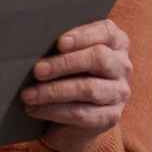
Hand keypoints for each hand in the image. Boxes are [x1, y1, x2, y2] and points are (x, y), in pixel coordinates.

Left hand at [22, 19, 131, 151]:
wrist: (70, 119)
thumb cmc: (64, 75)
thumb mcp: (64, 56)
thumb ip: (58, 47)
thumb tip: (33, 42)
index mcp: (115, 42)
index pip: (107, 32)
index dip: (84, 36)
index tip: (60, 43)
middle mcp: (122, 66)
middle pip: (98, 59)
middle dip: (64, 64)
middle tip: (37, 70)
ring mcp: (119, 93)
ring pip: (88, 88)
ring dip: (54, 91)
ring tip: (28, 94)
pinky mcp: (110, 117)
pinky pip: (82, 114)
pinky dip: (54, 111)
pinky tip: (34, 109)